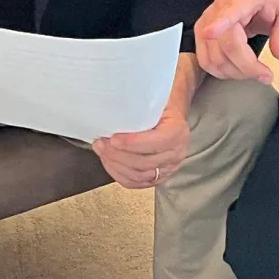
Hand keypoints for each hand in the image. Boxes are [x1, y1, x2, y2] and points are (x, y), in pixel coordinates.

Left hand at [92, 54, 198, 188]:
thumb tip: (114, 96)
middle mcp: (177, 152)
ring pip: (139, 175)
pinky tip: (109, 162)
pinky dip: (119, 174)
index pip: (157, 142)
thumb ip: (140, 100)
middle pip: (144, 163)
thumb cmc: (159, 102)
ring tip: (102, 150)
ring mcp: (169, 167)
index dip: (133, 143)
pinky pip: (136, 182)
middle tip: (101, 142)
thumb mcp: (154, 95)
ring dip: (115, 164)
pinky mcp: (159, 175)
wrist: (169, 110)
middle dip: (118, 154)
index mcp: (178, 131)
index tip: (113, 138)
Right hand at [194, 0, 278, 83]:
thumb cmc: (268, 2)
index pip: (231, 10)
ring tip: (253, 71)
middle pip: (226, 44)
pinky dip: (222, 71)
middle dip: (247, 66)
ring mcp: (207, 20)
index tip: (211, 32)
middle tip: (266, 75)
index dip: (220, 22)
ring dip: (235, 72)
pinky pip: (205, 60)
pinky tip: (237, 69)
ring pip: (214, 56)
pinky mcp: (200, 33)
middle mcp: (220, 6)